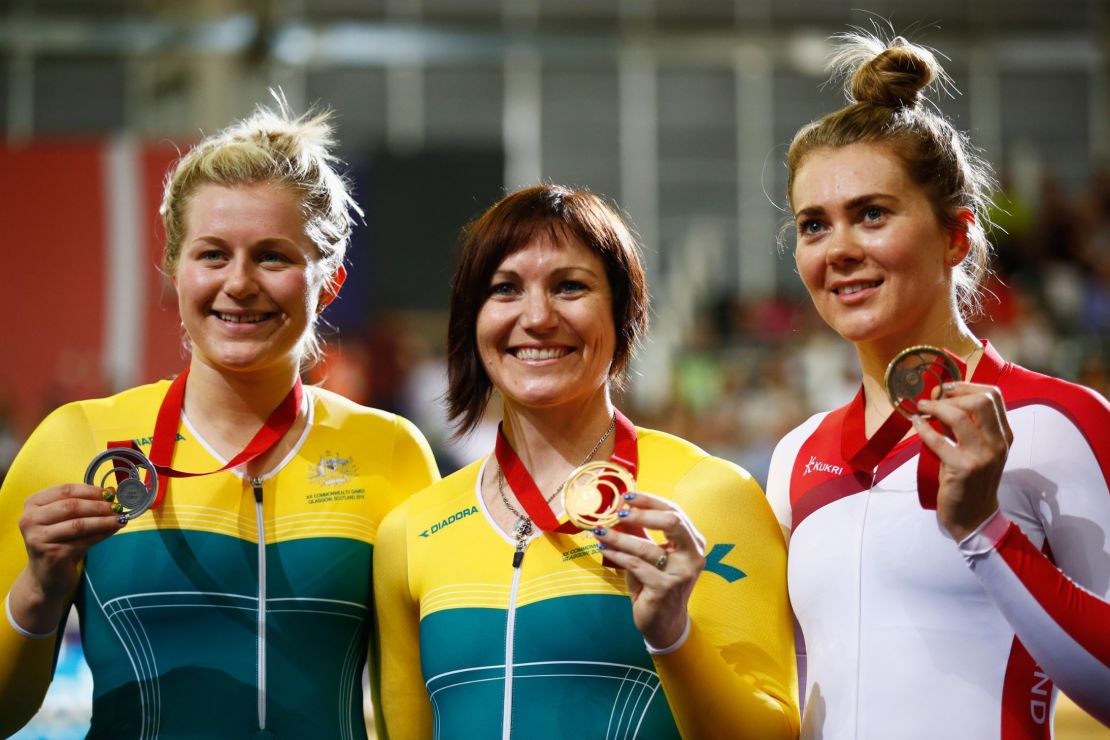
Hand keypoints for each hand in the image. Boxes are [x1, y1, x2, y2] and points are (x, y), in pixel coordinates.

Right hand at [12, 483, 124, 631]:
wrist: (47, 577)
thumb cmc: (59, 543)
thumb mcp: (69, 519)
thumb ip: (86, 504)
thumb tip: (111, 490)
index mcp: (33, 504)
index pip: (65, 490)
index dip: (91, 490)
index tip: (110, 493)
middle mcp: (30, 519)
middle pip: (71, 506)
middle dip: (99, 505)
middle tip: (118, 506)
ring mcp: (38, 538)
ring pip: (78, 524)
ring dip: (104, 520)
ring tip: (121, 518)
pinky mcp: (51, 554)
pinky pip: (83, 541)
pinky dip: (102, 534)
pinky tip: (113, 530)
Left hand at [592, 492, 706, 648]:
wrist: (664, 623)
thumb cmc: (657, 584)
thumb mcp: (651, 554)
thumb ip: (641, 532)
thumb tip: (622, 507)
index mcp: (693, 542)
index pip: (674, 512)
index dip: (650, 501)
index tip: (627, 496)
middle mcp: (693, 556)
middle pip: (672, 522)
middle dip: (642, 513)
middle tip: (618, 512)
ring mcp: (681, 573)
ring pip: (646, 546)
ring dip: (619, 537)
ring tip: (600, 531)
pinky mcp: (665, 588)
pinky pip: (636, 564)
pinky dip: (617, 554)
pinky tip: (605, 549)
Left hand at [913, 382, 1012, 540]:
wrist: (974, 516)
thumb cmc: (971, 479)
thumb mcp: (976, 449)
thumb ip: (966, 426)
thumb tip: (940, 397)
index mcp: (1004, 434)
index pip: (994, 396)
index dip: (967, 386)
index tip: (946, 388)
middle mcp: (998, 442)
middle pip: (981, 400)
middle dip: (953, 393)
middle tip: (933, 397)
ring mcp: (983, 456)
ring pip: (959, 416)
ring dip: (935, 407)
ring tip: (921, 407)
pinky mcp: (963, 468)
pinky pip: (939, 440)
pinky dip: (923, 428)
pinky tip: (916, 424)